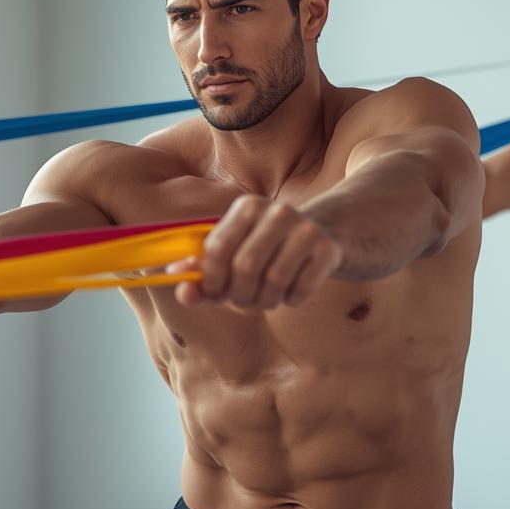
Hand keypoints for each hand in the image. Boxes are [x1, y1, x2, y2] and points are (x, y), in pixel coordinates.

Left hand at [167, 195, 341, 310]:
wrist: (327, 232)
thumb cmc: (269, 249)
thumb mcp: (236, 252)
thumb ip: (205, 273)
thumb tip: (182, 291)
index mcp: (247, 207)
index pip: (216, 250)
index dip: (211, 281)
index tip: (217, 294)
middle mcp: (276, 211)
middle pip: (245, 268)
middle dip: (240, 296)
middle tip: (245, 302)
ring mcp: (305, 228)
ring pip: (274, 282)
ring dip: (266, 301)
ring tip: (267, 298)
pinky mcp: (327, 248)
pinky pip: (300, 290)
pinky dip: (292, 300)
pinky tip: (292, 292)